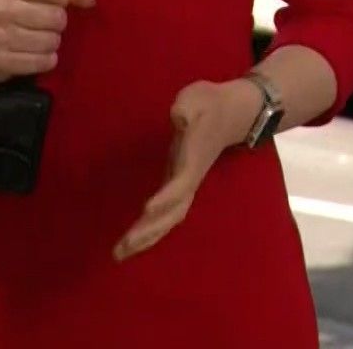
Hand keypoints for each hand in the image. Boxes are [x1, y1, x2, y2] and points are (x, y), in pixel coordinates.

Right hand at [0, 0, 94, 81]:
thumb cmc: (7, 8)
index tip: (55, 3)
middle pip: (56, 17)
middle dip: (57, 22)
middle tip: (43, 24)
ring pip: (52, 41)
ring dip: (51, 43)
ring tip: (37, 40)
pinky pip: (42, 62)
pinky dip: (46, 60)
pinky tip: (35, 54)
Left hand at [113, 79, 262, 261]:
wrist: (231, 114)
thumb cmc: (210, 104)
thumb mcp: (198, 98)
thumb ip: (187, 108)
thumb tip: (178, 116)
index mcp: (193, 160)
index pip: (180, 184)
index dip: (165, 197)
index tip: (146, 209)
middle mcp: (190, 179)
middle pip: (172, 213)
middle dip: (149, 231)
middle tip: (122, 247)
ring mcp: (185, 185)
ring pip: (169, 219)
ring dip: (147, 237)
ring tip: (120, 254)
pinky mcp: (179, 185)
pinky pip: (165, 214)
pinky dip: (150, 229)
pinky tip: (134, 240)